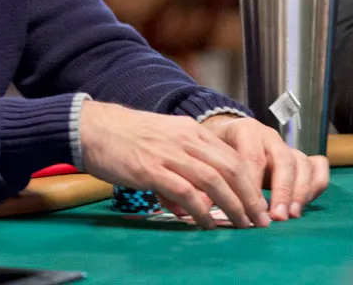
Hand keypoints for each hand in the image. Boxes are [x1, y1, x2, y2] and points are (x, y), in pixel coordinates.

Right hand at [79, 101, 268, 229]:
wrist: (93, 127)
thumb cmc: (126, 138)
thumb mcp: (164, 140)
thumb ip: (184, 165)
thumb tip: (195, 203)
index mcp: (191, 131)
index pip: (232, 156)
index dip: (250, 182)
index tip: (259, 203)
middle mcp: (186, 139)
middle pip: (231, 168)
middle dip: (250, 197)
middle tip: (260, 220)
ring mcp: (169, 153)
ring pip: (214, 181)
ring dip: (233, 206)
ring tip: (242, 224)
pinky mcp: (152, 169)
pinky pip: (186, 192)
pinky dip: (201, 211)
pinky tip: (207, 223)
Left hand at [200, 115, 329, 219]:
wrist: (225, 131)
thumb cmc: (217, 149)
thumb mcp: (208, 157)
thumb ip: (206, 178)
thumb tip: (200, 205)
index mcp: (246, 131)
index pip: (253, 159)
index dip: (253, 186)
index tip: (250, 211)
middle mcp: (270, 136)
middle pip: (283, 161)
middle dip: (282, 191)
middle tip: (277, 217)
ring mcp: (287, 145)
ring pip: (302, 164)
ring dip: (299, 192)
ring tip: (291, 215)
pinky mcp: (300, 156)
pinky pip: (318, 167)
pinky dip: (315, 184)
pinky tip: (303, 204)